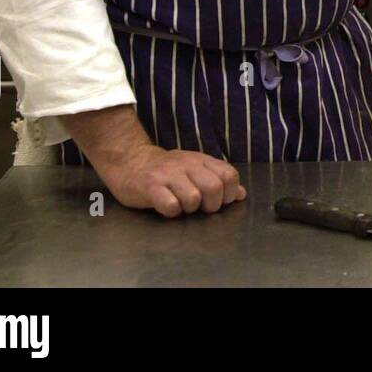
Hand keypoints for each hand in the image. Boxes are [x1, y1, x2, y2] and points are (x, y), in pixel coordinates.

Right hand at [64, 105, 245, 216]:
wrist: (130, 160)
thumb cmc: (166, 170)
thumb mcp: (195, 169)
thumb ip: (218, 179)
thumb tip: (242, 194)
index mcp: (201, 160)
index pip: (229, 175)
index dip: (229, 193)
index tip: (219, 201)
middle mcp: (187, 165)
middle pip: (214, 188)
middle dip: (211, 205)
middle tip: (200, 208)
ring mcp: (168, 175)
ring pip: (193, 198)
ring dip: (189, 209)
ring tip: (180, 205)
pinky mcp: (150, 186)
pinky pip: (170, 206)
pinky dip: (171, 212)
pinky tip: (166, 207)